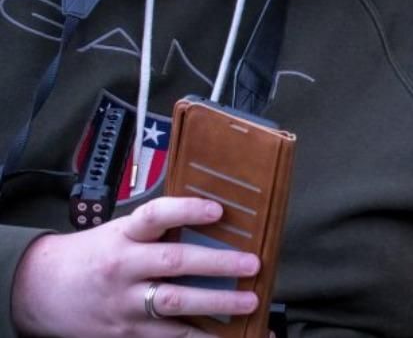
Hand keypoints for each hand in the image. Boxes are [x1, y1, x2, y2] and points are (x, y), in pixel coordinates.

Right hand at [11, 197, 259, 336]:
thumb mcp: (119, 233)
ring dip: (217, 304)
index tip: (217, 209)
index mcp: (123, 235)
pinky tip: (224, 336)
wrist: (39, 290)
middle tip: (252, 264)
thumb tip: (213, 223)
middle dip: (217, 265)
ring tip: (249, 302)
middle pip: (174, 263)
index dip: (187, 210)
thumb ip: (157, 231)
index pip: (155, 216)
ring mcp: (124, 303)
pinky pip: (169, 337)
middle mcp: (124, 268)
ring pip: (174, 305)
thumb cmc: (92, 256)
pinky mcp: (127, 332)